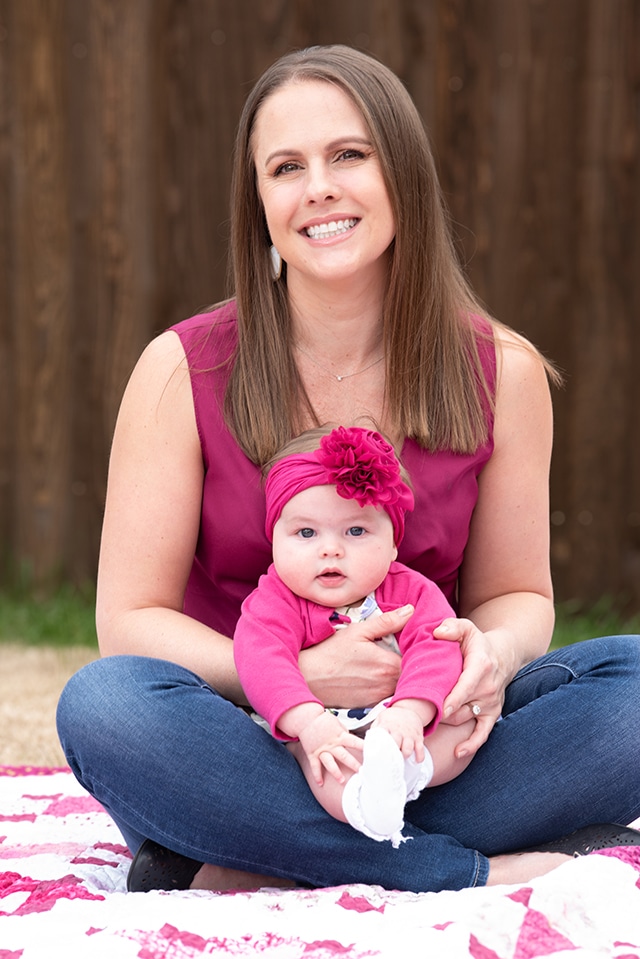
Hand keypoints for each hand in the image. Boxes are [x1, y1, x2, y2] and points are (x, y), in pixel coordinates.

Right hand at [298, 711, 363, 785]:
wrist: (306, 718)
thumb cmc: (324, 720)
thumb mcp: (338, 725)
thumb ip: (345, 735)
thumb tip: (354, 742)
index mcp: (340, 736)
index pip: (354, 742)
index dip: (363, 747)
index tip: (372, 753)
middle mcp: (331, 744)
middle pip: (344, 756)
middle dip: (353, 764)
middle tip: (362, 772)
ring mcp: (321, 750)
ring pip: (329, 763)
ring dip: (335, 772)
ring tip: (342, 781)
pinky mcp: (312, 754)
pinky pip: (315, 766)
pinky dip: (317, 775)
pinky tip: (320, 783)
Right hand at [299, 605, 412, 707]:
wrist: (308, 677)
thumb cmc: (331, 651)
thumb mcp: (358, 631)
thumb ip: (387, 622)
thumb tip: (410, 610)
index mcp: (388, 664)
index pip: (417, 660)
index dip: (417, 651)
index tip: (411, 644)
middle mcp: (387, 685)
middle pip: (410, 675)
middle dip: (409, 665)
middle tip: (399, 652)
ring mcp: (378, 698)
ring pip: (399, 687)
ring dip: (398, 677)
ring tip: (386, 665)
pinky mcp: (369, 707)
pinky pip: (386, 697)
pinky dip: (386, 688)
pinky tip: (375, 678)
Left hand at [372, 704, 425, 761]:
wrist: (409, 709)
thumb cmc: (392, 717)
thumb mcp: (380, 718)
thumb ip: (374, 730)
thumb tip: (366, 743)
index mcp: (386, 726)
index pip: (381, 736)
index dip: (379, 747)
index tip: (377, 755)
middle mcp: (398, 730)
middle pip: (395, 744)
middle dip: (392, 754)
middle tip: (389, 760)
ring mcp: (409, 734)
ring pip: (408, 748)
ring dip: (404, 756)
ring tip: (400, 759)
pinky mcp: (418, 737)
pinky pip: (420, 749)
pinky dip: (419, 756)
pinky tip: (416, 760)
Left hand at [435, 617, 508, 757]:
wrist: (502, 656)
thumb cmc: (477, 643)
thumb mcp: (466, 628)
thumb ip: (452, 627)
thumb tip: (438, 632)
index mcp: (481, 666)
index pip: (465, 686)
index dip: (452, 699)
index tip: (439, 708)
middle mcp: (488, 688)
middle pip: (460, 707)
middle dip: (440, 713)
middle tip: (418, 718)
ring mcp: (490, 703)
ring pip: (463, 719)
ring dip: (446, 724)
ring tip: (424, 726)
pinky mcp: (492, 714)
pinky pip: (483, 734)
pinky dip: (471, 744)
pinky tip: (457, 752)